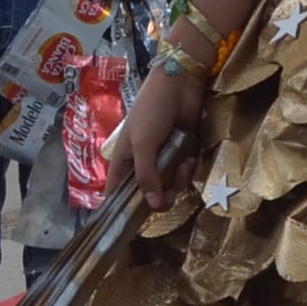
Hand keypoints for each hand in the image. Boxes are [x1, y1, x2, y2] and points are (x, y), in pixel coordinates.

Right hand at [113, 62, 207, 206]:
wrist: (178, 85)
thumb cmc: (152, 111)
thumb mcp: (143, 144)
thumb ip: (146, 176)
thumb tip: (153, 206)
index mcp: (123, 160)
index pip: (116, 191)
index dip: (123, 207)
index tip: (136, 220)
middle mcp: (141, 162)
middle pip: (147, 194)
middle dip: (161, 196)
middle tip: (172, 194)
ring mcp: (161, 157)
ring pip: (168, 185)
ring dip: (178, 180)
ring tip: (184, 164)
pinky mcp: (180, 152)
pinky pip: (183, 172)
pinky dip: (188, 169)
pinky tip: (190, 158)